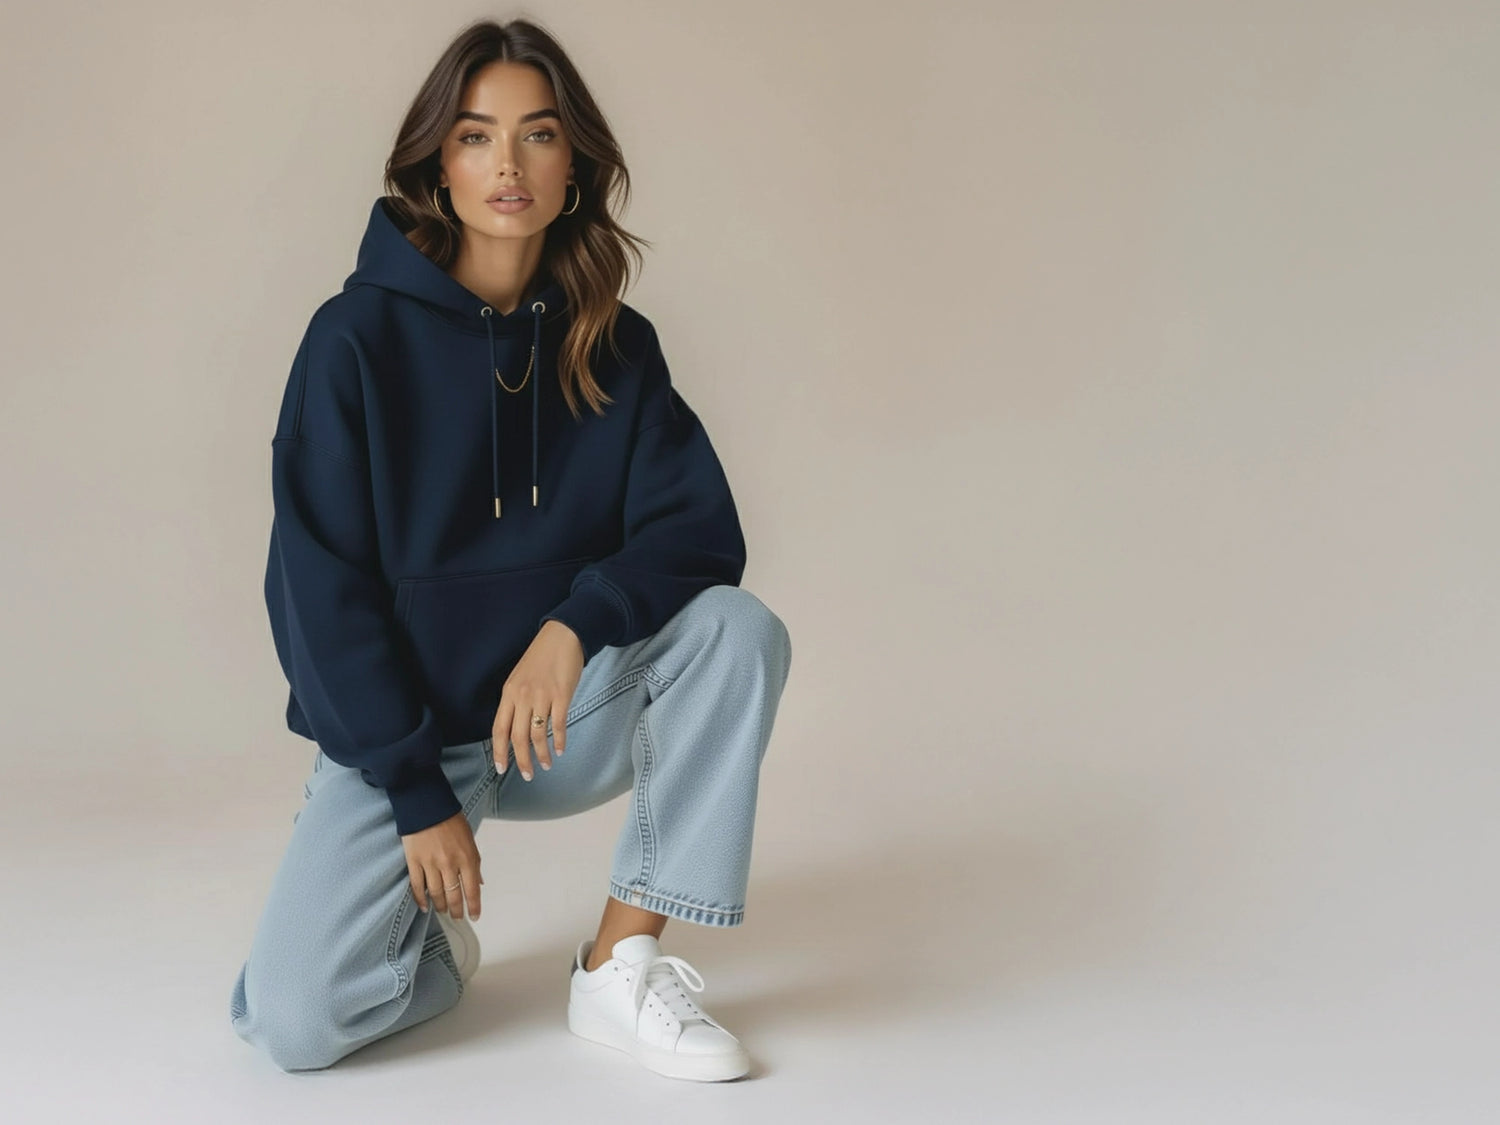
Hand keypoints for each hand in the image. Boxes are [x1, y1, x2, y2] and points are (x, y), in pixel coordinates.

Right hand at [401, 811, 482, 919]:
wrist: (426, 805)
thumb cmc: (451, 820)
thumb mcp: (470, 839)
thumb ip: (474, 862)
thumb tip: (480, 882)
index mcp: (467, 857)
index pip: (473, 889)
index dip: (474, 906)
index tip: (474, 916)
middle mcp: (450, 864)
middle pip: (454, 895)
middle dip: (457, 910)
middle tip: (457, 917)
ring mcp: (430, 864)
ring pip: (436, 894)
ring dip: (441, 906)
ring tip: (443, 911)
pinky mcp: (414, 861)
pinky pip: (417, 886)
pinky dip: (421, 899)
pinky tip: (425, 907)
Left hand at [493, 619, 583, 780]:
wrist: (563, 636)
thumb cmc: (542, 656)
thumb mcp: (519, 677)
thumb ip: (516, 700)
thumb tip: (516, 727)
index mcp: (509, 692)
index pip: (499, 729)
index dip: (499, 752)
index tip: (501, 769)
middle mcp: (522, 696)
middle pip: (518, 737)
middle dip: (521, 760)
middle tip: (528, 775)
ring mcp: (542, 696)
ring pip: (538, 735)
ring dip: (541, 754)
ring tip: (546, 765)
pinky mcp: (561, 695)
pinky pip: (558, 724)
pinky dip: (559, 740)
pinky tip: (560, 749)